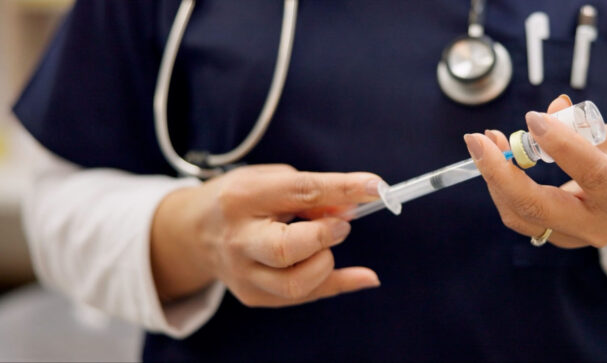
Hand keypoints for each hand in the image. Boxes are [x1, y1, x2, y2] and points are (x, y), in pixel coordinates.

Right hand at [151, 164, 383, 306]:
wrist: (194, 232)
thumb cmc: (243, 200)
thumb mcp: (270, 181)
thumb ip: (310, 192)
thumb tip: (350, 210)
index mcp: (243, 198)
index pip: (299, 192)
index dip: (342, 189)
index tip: (376, 187)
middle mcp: (238, 239)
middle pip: (286, 249)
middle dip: (324, 236)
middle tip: (338, 226)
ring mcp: (243, 273)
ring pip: (296, 283)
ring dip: (327, 262)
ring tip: (324, 243)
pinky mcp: (253, 295)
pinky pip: (305, 297)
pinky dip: (339, 284)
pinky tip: (363, 276)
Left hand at [464, 96, 606, 285]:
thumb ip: (584, 127)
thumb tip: (550, 108)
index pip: (590, 173)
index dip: (560, 145)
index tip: (532, 118)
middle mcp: (597, 225)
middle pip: (537, 207)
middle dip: (499, 173)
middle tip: (477, 139)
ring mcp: (573, 237)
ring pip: (520, 213)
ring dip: (495, 176)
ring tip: (486, 141)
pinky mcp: (554, 237)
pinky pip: (519, 214)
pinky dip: (502, 184)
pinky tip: (496, 157)